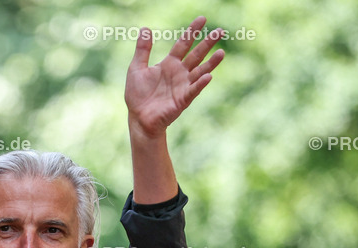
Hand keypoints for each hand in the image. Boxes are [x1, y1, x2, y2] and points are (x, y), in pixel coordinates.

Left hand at [125, 16, 223, 137]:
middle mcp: (180, 73)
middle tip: (220, 31)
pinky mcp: (182, 100)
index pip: (183, 44)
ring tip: (221, 52)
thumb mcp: (136, 68)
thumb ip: (142, 50)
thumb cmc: (138, 95)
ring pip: (200, 71)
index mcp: (169, 64)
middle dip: (208, 43)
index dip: (192, 32)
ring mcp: (183, 86)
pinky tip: (208, 76)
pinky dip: (200, 83)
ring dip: (211, 63)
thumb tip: (145, 28)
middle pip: (196, 55)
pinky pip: (193, 90)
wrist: (138, 118)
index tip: (202, 18)